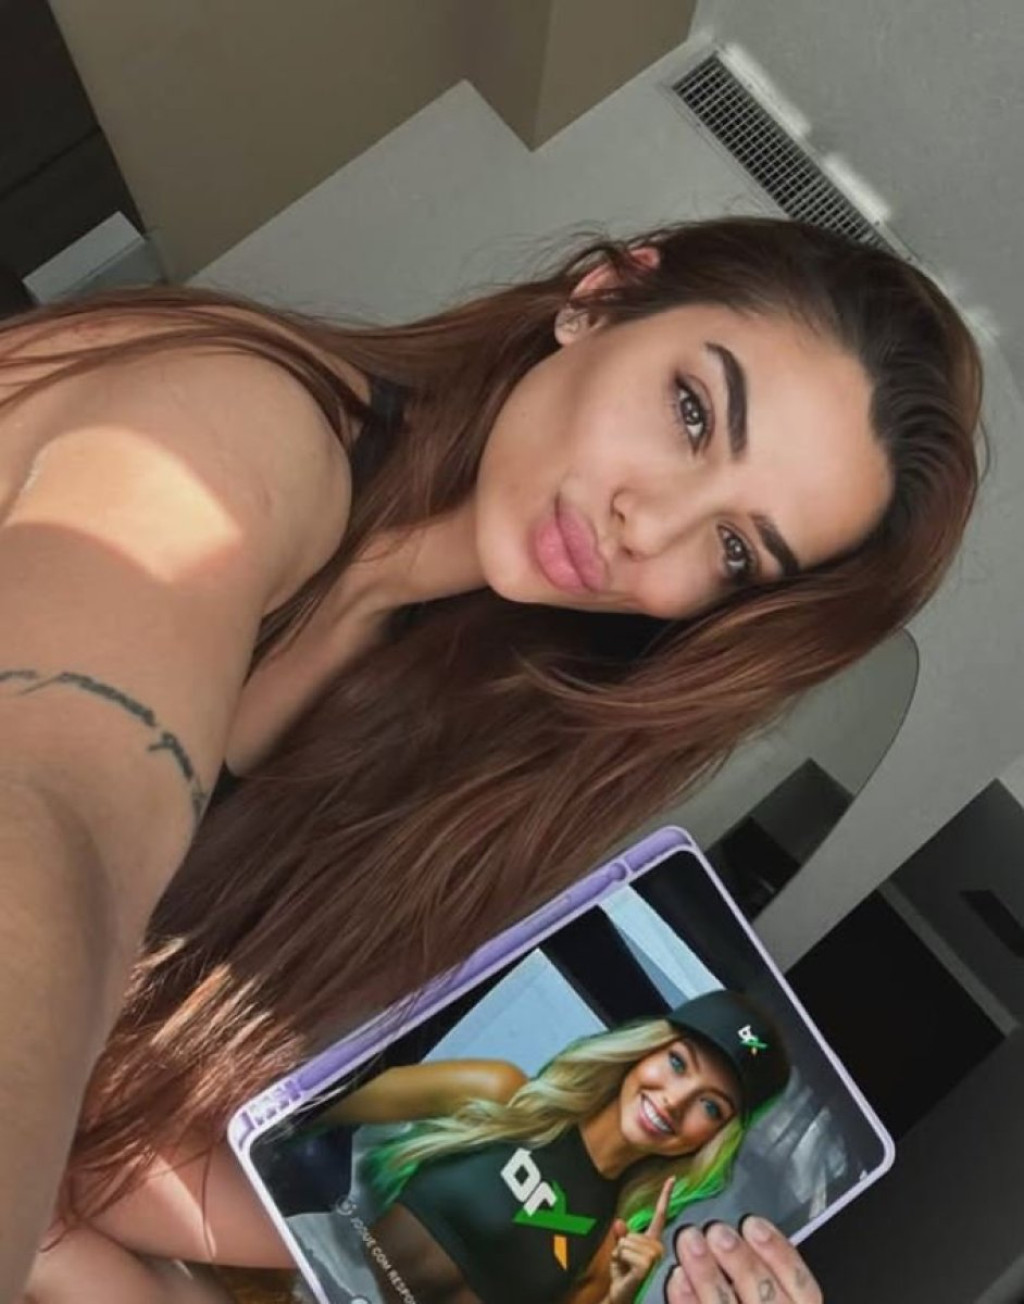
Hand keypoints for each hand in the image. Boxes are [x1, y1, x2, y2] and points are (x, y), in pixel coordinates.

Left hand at [606, 1177, 672, 1302]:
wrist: (621, 1297)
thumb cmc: (623, 1276)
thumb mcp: (620, 1253)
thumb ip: (621, 1236)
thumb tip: (619, 1222)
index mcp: (654, 1242)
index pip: (660, 1216)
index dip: (665, 1196)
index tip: (672, 1178)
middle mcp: (658, 1248)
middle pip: (631, 1233)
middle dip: (621, 1246)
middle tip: (626, 1263)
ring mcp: (655, 1258)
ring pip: (627, 1241)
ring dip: (619, 1254)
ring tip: (627, 1268)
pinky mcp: (647, 1266)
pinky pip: (625, 1250)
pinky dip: (619, 1258)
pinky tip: (626, 1271)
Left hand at [664, 1218, 822, 1303]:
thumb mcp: (773, 1298)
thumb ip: (765, 1280)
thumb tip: (741, 1238)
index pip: (804, 1289)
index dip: (780, 1253)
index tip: (752, 1223)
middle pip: (767, 1300)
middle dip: (741, 1261)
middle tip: (716, 1231)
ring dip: (708, 1274)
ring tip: (690, 1241)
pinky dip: (687, 1302)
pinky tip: (677, 1278)